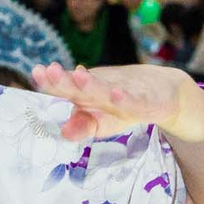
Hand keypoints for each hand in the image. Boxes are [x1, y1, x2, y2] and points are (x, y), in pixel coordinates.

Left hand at [33, 63, 203, 143]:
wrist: (165, 92)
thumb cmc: (125, 105)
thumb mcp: (102, 121)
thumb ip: (83, 124)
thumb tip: (64, 132)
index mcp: (90, 95)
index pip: (66, 89)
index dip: (52, 83)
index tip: (38, 72)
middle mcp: (105, 91)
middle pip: (82, 86)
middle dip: (66, 80)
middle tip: (50, 71)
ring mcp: (126, 94)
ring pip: (107, 90)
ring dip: (93, 84)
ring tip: (78, 77)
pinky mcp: (147, 102)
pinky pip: (135, 102)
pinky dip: (127, 98)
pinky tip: (118, 95)